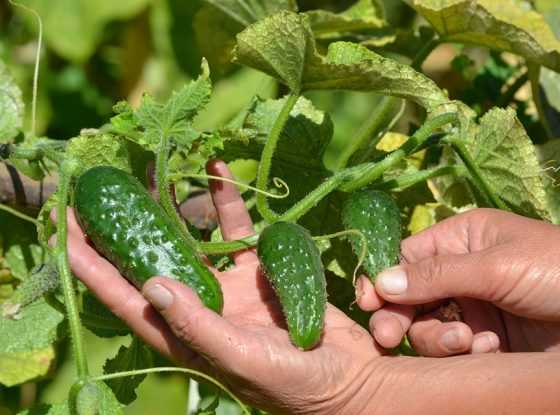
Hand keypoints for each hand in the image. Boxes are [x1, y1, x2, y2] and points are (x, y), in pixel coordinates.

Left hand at [55, 160, 384, 414]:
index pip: (124, 298)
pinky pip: (236, 231)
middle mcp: (199, 308)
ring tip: (158, 167)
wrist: (349, 377)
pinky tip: (216, 172)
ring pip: (193, 239)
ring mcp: (228, 289)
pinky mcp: (256, 273)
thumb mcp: (243, 359)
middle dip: (127, 226)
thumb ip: (198, 325)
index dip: (93, 265)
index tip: (65, 229)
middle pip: (152, 260)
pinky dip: (227, 203)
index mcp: (185, 334)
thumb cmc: (295, 383)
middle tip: (103, 190)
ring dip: (176, 205)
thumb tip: (151, 285)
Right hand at [356, 208, 559, 356]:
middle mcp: (462, 271)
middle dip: (400, 315)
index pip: (408, 257)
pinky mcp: (485, 339)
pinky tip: (487, 350)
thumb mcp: (496, 267)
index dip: (385, 278)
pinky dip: (462, 352)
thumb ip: (436, 274)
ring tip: (469, 342)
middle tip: (388, 336)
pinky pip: (452, 348)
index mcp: (462, 239)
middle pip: (410, 294)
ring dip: (439, 337)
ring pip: (427, 324)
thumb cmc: (559, 272)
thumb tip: (381, 280)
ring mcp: (473, 306)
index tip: (368, 300)